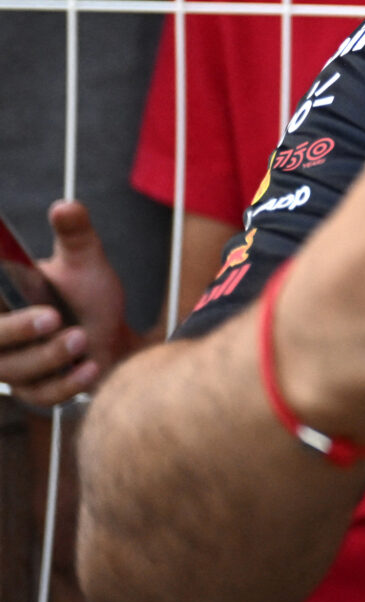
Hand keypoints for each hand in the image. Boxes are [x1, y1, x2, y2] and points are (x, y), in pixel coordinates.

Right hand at [0, 200, 134, 406]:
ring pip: (13, 371)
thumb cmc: (88, 295)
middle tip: (53, 317)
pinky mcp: (35, 393)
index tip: (41, 310)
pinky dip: (66, 383)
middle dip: (15, 331)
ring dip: (48, 356)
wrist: (116, 335)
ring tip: (82, 337)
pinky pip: (40, 395)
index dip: (3, 314)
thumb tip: (65, 206)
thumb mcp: (84, 261)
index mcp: (2, 303)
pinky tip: (91, 367)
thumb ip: (75, 235)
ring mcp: (13, 367)